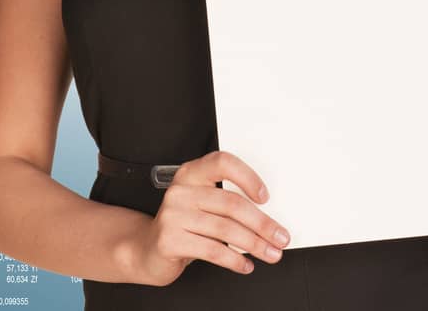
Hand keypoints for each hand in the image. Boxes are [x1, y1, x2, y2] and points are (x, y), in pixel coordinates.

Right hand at [124, 150, 290, 285]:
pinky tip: (245, 264)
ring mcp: (172, 215)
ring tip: (270, 253)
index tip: (266, 198)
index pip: (223, 163)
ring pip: (226, 229)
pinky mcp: (169, 240)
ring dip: (254, 244)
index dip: (248, 177)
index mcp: (192, 173)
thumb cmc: (184, 225)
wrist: (147, 249)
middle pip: (232, 204)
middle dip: (263, 224)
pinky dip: (234, 260)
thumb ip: (229, 203)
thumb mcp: (204, 205)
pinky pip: (212, 250)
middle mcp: (181, 191)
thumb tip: (269, 219)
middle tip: (280, 237)